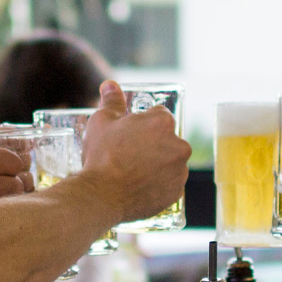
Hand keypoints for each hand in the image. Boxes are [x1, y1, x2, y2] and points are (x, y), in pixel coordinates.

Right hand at [76, 81, 191, 223]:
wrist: (101, 196)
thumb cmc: (101, 156)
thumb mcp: (101, 122)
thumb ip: (112, 101)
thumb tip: (110, 85)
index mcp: (162, 123)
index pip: (159, 115)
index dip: (143, 124)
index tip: (130, 134)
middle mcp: (179, 145)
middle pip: (168, 139)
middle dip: (153, 144)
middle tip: (129, 154)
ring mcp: (180, 171)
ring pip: (170, 162)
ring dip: (157, 164)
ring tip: (133, 172)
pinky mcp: (176, 192)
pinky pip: (169, 183)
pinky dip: (158, 184)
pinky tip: (139, 185)